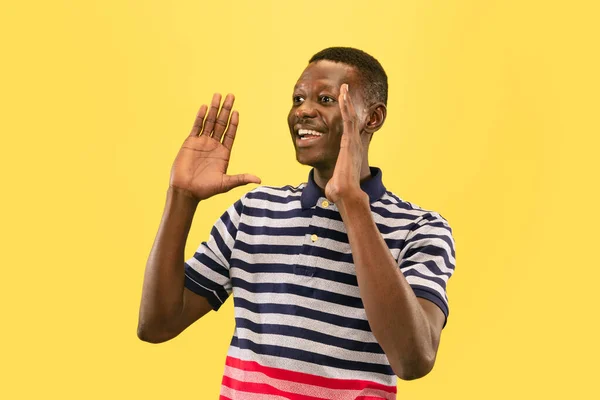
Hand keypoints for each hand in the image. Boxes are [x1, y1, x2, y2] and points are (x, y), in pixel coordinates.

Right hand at [170, 93, 260, 200]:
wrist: (186, 191)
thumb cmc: (206, 189)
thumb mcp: (226, 183)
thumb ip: (241, 178)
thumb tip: (259, 180)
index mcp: (224, 153)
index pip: (231, 133)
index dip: (234, 122)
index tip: (237, 111)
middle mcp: (214, 145)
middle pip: (221, 123)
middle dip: (226, 109)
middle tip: (231, 95)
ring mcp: (202, 142)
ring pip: (209, 121)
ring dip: (214, 108)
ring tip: (218, 95)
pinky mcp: (190, 142)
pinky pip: (196, 126)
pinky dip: (200, 117)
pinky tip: (204, 107)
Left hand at [325, 84, 364, 203]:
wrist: (345, 193)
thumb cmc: (339, 190)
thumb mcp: (335, 182)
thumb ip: (334, 182)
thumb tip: (330, 192)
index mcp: (349, 151)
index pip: (348, 129)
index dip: (346, 116)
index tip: (343, 106)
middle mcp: (353, 144)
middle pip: (351, 119)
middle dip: (348, 104)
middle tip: (345, 89)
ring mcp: (352, 142)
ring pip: (350, 116)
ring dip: (347, 101)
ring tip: (344, 88)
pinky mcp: (349, 141)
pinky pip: (348, 120)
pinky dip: (346, 107)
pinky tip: (343, 96)